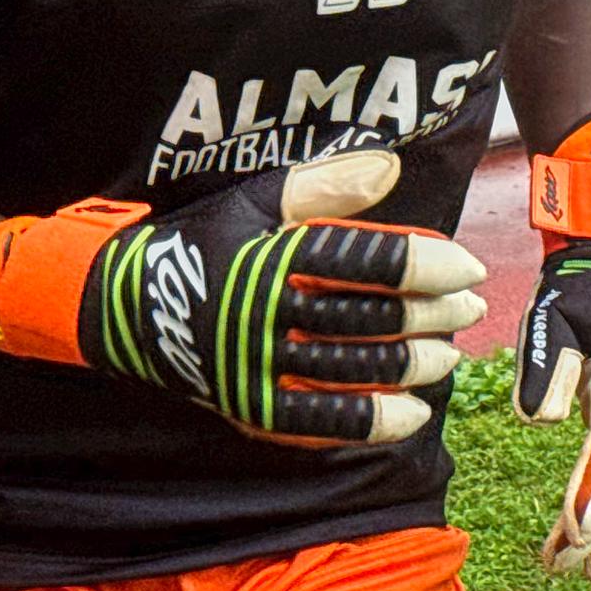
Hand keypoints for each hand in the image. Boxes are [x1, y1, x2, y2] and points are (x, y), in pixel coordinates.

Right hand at [0, 150, 486, 444]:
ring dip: (409, 367)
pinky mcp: (247, 405)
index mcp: (272, 256)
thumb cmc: (204, 242)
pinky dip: (369, 421)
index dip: (424, 265)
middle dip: (430, 316)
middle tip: (471, 309)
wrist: (119, 303)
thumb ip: (326, 185)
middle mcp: (264, 313)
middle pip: (366, 318)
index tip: (466, 266)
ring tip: (448, 356)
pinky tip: (411, 415)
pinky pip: (318, 422)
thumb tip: (393, 168)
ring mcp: (255, 365)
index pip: (365, 262)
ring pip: (349, 370)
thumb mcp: (257, 201)